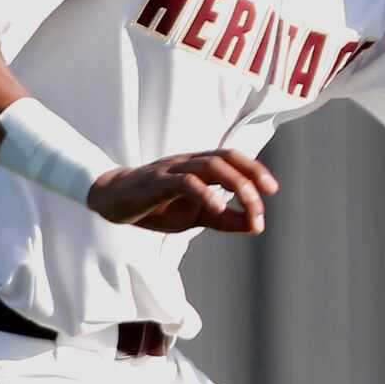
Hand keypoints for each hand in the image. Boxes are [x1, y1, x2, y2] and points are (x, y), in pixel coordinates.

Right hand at [88, 150, 279, 234]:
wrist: (112, 202)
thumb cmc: (157, 206)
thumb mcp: (196, 216)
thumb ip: (225, 219)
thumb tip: (257, 225)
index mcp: (199, 167)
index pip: (232, 158)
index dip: (254, 169)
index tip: (271, 190)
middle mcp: (189, 162)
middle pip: (226, 158)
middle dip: (251, 175)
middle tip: (266, 198)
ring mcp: (172, 170)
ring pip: (210, 166)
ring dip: (236, 184)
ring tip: (251, 205)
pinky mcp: (156, 181)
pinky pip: (185, 182)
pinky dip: (205, 193)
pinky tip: (217, 207)